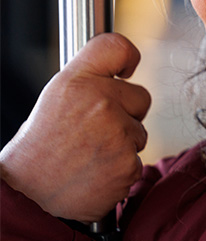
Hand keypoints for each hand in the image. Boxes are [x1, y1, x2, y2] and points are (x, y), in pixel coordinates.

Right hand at [0, 33, 150, 222]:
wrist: (28, 193)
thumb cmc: (42, 145)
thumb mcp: (57, 97)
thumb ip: (91, 78)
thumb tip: (124, 61)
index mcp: (77, 81)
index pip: (116, 47)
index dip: (128, 57)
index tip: (127, 68)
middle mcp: (99, 101)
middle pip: (142, 96)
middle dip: (126, 113)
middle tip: (92, 130)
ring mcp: (116, 133)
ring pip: (140, 132)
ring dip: (123, 143)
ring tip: (90, 152)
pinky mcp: (127, 164)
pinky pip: (138, 160)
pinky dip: (121, 168)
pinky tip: (96, 171)